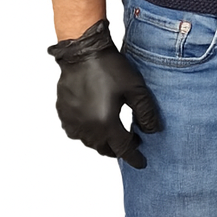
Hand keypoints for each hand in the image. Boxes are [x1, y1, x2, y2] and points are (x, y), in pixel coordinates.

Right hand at [48, 19, 160, 168]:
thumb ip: (146, 113)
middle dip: (118, 148)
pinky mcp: (64, 113)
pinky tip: (94, 120)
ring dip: (102, 140)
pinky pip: (76, 131)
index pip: (123, 149)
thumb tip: (152, 131)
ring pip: (90, 141)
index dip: (134, 157)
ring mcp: (73, 122)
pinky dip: (87, 131)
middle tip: (130, 140)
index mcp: (106, 124)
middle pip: (104, 148)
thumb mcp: (135, 88)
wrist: (83, 52)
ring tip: (114, 130)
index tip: (141, 163)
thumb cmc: (110, 68)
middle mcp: (87, 129)